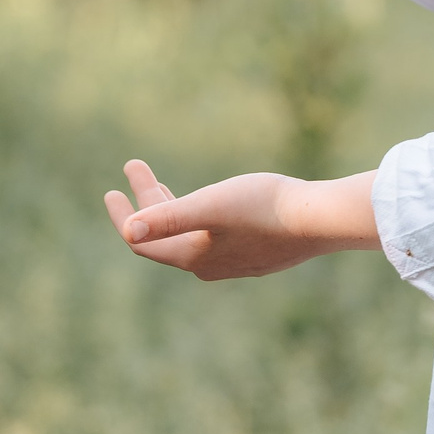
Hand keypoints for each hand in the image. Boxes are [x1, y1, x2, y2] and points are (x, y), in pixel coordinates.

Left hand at [101, 160, 376, 280]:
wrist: (322, 220)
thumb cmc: (264, 207)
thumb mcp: (210, 205)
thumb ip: (169, 217)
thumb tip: (127, 230)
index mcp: (194, 256)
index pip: (143, 241)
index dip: (122, 216)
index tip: (110, 191)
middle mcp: (211, 266)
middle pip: (165, 235)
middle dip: (146, 202)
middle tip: (134, 167)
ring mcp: (236, 261)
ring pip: (190, 234)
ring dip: (171, 205)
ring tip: (161, 182)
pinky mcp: (258, 252)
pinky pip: (214, 237)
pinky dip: (197, 216)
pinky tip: (208, 207)